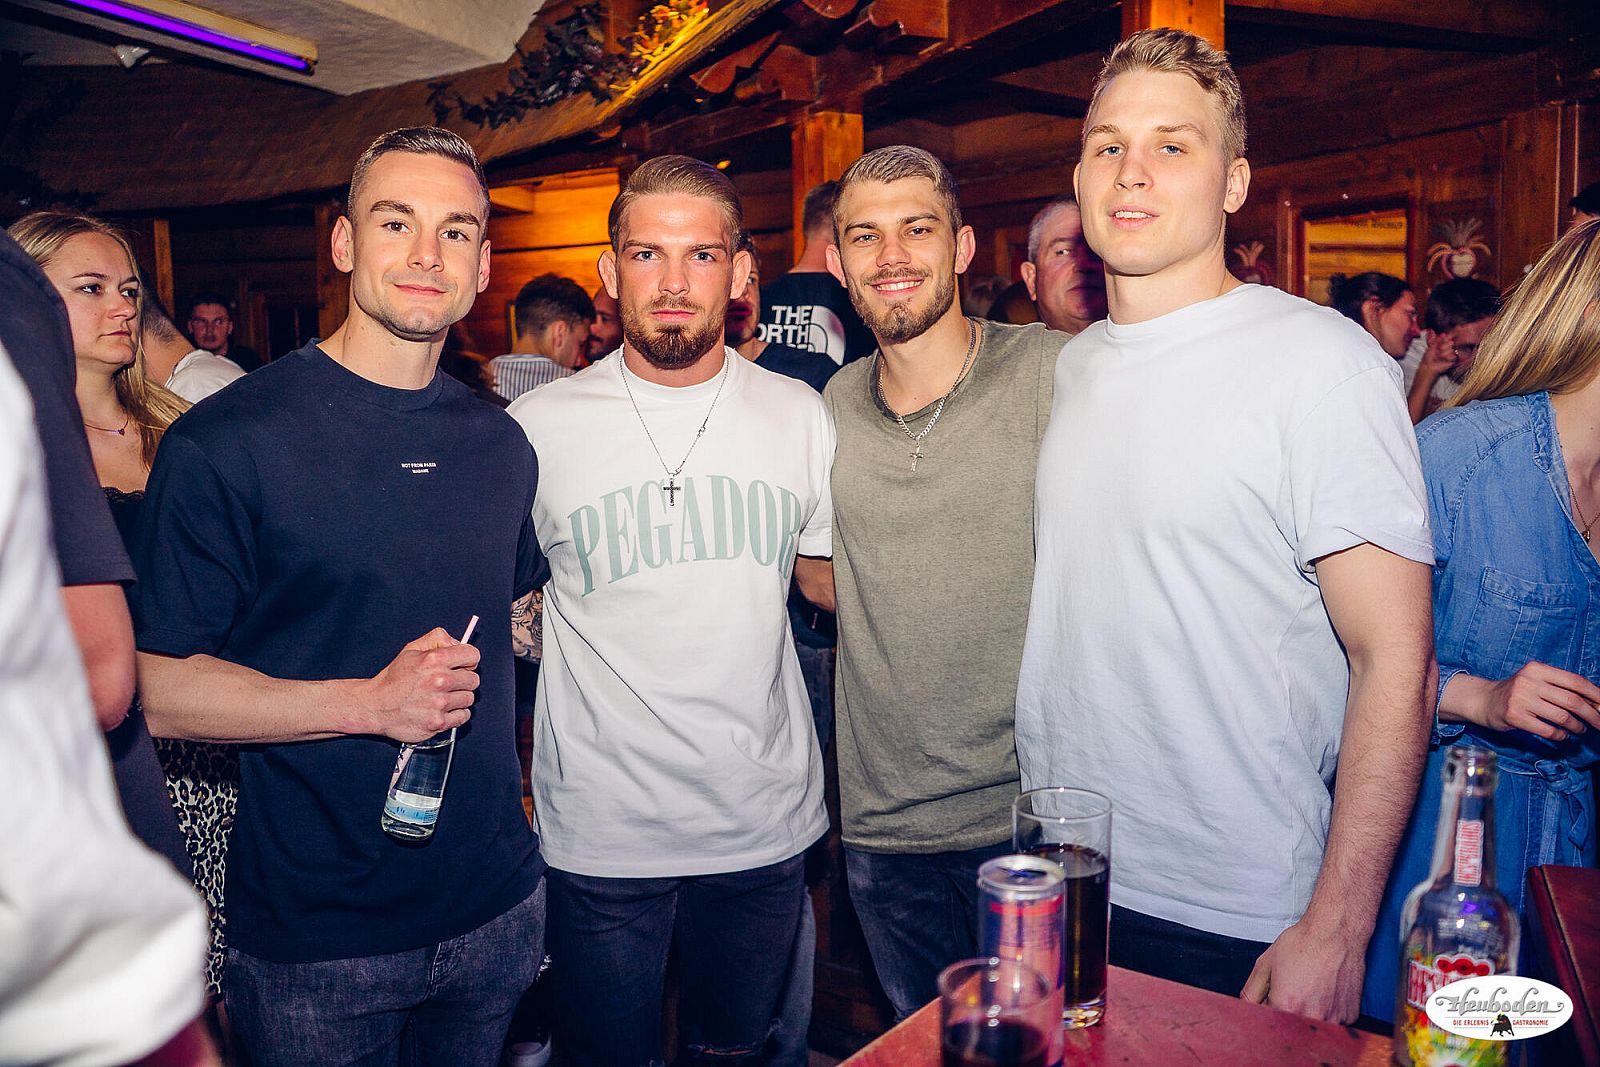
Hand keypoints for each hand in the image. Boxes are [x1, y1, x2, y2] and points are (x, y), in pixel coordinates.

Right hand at [363, 628, 479, 741]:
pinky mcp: (438, 723)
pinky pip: (463, 716)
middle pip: (474, 679)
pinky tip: (442, 710)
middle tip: (449, 683)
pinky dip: (456, 715)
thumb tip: (457, 643)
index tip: (463, 665)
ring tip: (442, 697)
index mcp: (434, 660)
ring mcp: (439, 703)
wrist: (376, 707)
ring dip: (459, 698)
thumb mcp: (411, 649)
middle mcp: (439, 681)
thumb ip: (437, 638)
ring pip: (469, 698)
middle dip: (463, 680)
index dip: (468, 660)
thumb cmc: (393, 680)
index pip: (472, 655)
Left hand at [1240, 914, 1365, 1022]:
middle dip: (1287, 1012)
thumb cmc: (1302, 944)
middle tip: (1293, 988)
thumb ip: (1251, 992)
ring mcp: (1334, 1018)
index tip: (1272, 998)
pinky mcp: (1350, 1016)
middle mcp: (1312, 1016)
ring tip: (1310, 987)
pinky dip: (1326, 1011)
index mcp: (1287, 1006)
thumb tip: (1246, 1009)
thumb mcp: (1266, 964)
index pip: (1269, 1023)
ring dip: (1308, 1012)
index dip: (1268, 1009)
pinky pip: (1333, 1022)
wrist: (1336, 933)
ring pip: (1313, 1026)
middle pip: (1291, 1028)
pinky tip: (1325, 990)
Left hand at [1418, 330, 1455, 378]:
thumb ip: (1438, 339)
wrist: (1428, 366)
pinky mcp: (1454, 360)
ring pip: (1452, 349)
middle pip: (1451, 342)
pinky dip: (1447, 357)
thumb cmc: (1428, 357)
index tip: (1446, 336)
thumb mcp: (1431, 346)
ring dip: (1444, 352)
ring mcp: (1451, 353)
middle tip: (1438, 350)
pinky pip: (1453, 355)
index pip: (1448, 338)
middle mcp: (1448, 348)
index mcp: (1443, 343)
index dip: (1448, 337)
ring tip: (1439, 356)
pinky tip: (1443, 359)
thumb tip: (1444, 333)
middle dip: (1444, 346)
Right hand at [1467, 662, 1599, 740]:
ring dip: (1577, 726)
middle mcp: (1528, 681)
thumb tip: (1595, 702)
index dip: (1595, 694)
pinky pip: (1548, 729)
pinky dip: (1561, 735)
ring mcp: (1520, 699)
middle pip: (1572, 701)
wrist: (1483, 700)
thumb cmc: (1517, 691)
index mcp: (1537, 669)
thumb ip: (1561, 687)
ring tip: (1580, 729)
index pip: (1575, 681)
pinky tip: (1562, 735)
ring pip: (1562, 717)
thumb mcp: (1536, 680)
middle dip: (1592, 715)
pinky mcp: (1514, 717)